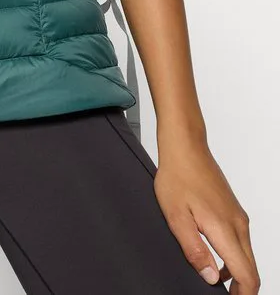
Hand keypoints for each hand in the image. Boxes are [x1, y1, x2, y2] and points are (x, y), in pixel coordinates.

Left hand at [154, 139, 259, 292]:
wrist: (185, 147)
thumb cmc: (177, 176)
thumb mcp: (176, 217)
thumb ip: (195, 250)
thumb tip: (211, 278)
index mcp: (225, 229)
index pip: (247, 276)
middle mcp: (238, 224)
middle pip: (251, 269)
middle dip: (241, 289)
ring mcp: (238, 216)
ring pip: (246, 255)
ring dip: (236, 273)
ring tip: (214, 281)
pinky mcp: (234, 210)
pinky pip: (240, 241)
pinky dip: (233, 257)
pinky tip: (213, 258)